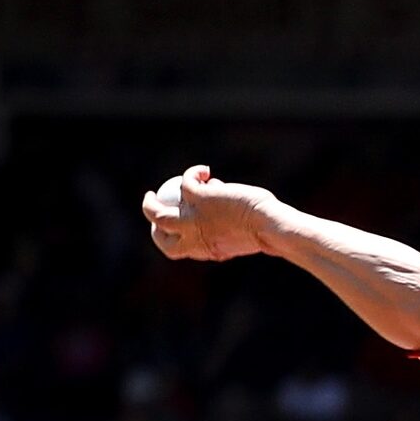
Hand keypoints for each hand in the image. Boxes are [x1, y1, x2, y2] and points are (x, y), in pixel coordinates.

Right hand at [142, 165, 280, 262]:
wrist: (269, 226)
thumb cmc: (263, 234)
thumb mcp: (238, 242)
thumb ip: (221, 238)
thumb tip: (218, 228)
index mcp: (203, 250)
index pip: (173, 250)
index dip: (165, 237)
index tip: (166, 228)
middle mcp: (192, 237)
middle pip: (159, 232)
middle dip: (150, 218)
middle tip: (154, 204)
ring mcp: (192, 217)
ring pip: (156, 210)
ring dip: (150, 200)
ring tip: (156, 190)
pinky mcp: (198, 197)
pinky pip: (186, 180)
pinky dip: (194, 173)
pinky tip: (205, 171)